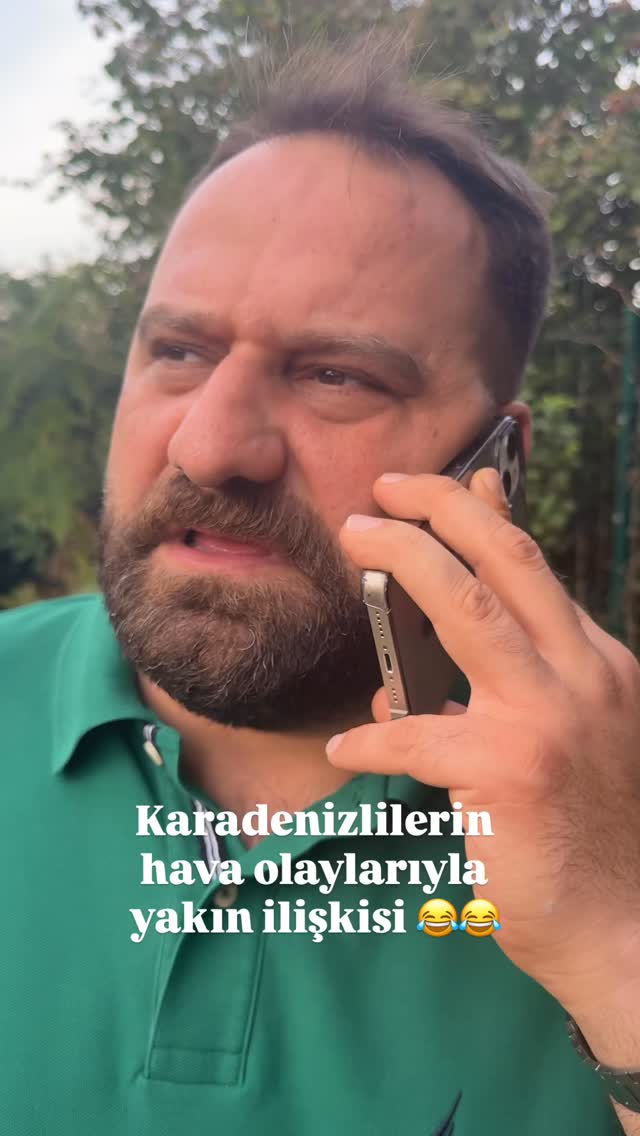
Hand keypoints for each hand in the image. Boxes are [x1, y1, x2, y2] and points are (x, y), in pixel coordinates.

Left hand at [327, 469, 639, 1024]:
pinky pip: (415, 735)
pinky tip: (347, 751)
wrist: (624, 927)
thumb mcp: (579, 732)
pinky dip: (373, 739)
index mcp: (598, 664)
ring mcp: (547, 719)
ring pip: (464, 608)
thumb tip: (451, 643)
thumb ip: (526, 677)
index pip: (535, 569)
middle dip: (437, 508)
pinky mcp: (506, 772)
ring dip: (401, 563)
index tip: (452, 480)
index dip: (487, 515)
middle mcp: (582, 677)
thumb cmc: (588, 831)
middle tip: (384, 491)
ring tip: (354, 545)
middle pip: (503, 562)